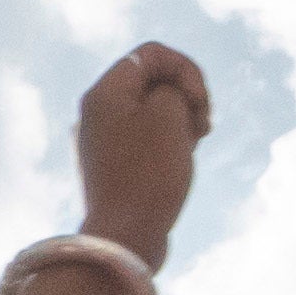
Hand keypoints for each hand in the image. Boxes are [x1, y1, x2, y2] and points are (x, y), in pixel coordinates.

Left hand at [68, 42, 216, 266]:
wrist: (124, 239)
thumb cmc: (148, 175)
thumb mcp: (169, 114)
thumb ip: (173, 89)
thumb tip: (167, 99)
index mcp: (103, 92)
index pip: (152, 54)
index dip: (186, 69)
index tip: (200, 102)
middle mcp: (94, 113)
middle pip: (151, 82)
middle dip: (185, 96)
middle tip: (201, 126)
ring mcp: (101, 142)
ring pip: (150, 113)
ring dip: (180, 121)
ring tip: (193, 146)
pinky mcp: (112, 168)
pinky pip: (144, 140)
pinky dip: (167, 143)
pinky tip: (180, 162)